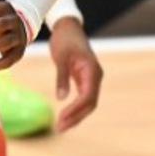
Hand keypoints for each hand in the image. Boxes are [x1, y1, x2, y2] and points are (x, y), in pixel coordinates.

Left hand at [48, 17, 102, 131]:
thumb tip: (61, 98)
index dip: (76, 110)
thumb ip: (61, 77)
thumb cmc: (64, 40)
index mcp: (92, 71)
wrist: (68, 27)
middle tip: (60, 128)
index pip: (88, 97)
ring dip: (76, 115)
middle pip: (90, 104)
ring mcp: (92, 78)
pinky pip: (83, 97)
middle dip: (76, 117)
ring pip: (88, 102)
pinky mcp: (85, 79)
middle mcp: (95, 77)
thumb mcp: (60, 57)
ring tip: (61, 126)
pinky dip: (75, 107)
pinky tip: (65, 115)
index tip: (62, 119)